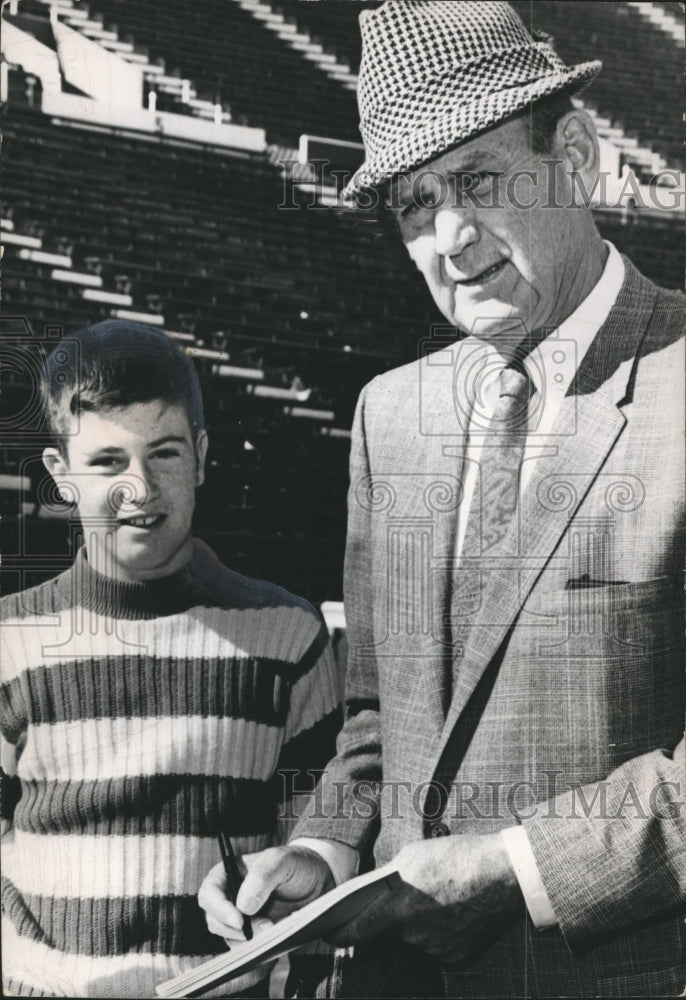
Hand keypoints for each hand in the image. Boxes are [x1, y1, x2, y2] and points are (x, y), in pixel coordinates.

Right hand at [198, 845, 334, 941]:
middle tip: (265, 928)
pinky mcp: (252, 935)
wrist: (318, 882)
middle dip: (236, 930)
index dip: (218, 909)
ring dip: (249, 941)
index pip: (209, 893)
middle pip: (214, 920)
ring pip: (229, 938)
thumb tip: (243, 906)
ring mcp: (240, 918)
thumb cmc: (296, 864)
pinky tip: (275, 940)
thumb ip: (263, 876)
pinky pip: (245, 949)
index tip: (239, 921)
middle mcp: (229, 897)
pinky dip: (257, 949)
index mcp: (228, 873)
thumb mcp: (282, 860)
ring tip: (274, 931)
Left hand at [327, 833, 522, 963]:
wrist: (502, 873)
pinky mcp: (455, 956)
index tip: (329, 930)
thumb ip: (387, 879)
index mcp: (397, 909)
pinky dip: (436, 932)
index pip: (354, 932)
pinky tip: (449, 910)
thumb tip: (371, 893)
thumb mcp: (412, 856)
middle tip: (401, 899)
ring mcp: (435, 949)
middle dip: (386, 920)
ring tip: (434, 898)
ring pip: (412, 939)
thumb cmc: (455, 856)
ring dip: (414, 924)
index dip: (338, 933)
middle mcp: (413, 935)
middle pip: (386, 934)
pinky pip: (434, 946)